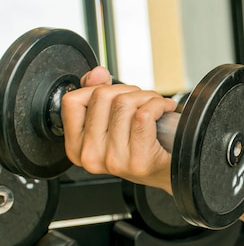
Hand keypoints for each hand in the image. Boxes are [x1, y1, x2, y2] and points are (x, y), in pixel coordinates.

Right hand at [62, 67, 177, 192]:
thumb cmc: (142, 148)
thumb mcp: (112, 123)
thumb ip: (97, 95)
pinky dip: (159, 104)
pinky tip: (165, 109)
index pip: (73, 101)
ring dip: (147, 97)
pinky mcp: (138, 160)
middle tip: (144, 100)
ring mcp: (114, 160)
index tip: (117, 94)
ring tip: (156, 106)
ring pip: (124, 103)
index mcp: (77, 147)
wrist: (169, 171)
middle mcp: (91, 156)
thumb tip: (98, 73)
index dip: (97, 88)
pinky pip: (144, 114)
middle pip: (102, 96)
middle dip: (129, 90)